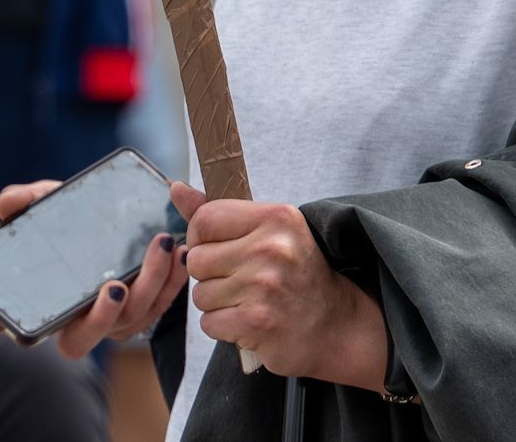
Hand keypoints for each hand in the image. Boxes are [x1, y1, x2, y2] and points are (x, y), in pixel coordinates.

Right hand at [0, 176, 187, 358]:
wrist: (114, 219)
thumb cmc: (72, 222)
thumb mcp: (48, 208)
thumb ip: (25, 202)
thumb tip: (5, 204)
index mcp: (56, 306)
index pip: (29, 327)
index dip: (7, 330)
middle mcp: (89, 319)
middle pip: (94, 333)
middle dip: (105, 316)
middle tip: (114, 287)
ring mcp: (122, 315)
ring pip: (138, 315)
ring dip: (151, 283)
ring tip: (159, 246)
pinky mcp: (152, 303)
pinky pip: (165, 299)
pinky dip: (173, 277)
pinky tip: (179, 249)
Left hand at [185, 194, 388, 386]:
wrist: (339, 327)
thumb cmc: (299, 275)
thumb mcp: (271, 232)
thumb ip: (220, 212)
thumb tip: (176, 188)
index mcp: (275, 218)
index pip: (204, 220)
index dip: (201, 238)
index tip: (219, 250)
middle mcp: (271, 249)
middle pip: (197, 260)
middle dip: (209, 275)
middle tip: (239, 281)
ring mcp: (264, 287)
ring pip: (200, 294)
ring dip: (217, 304)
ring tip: (247, 302)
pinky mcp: (258, 323)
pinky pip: (209, 323)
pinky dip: (223, 327)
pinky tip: (249, 322)